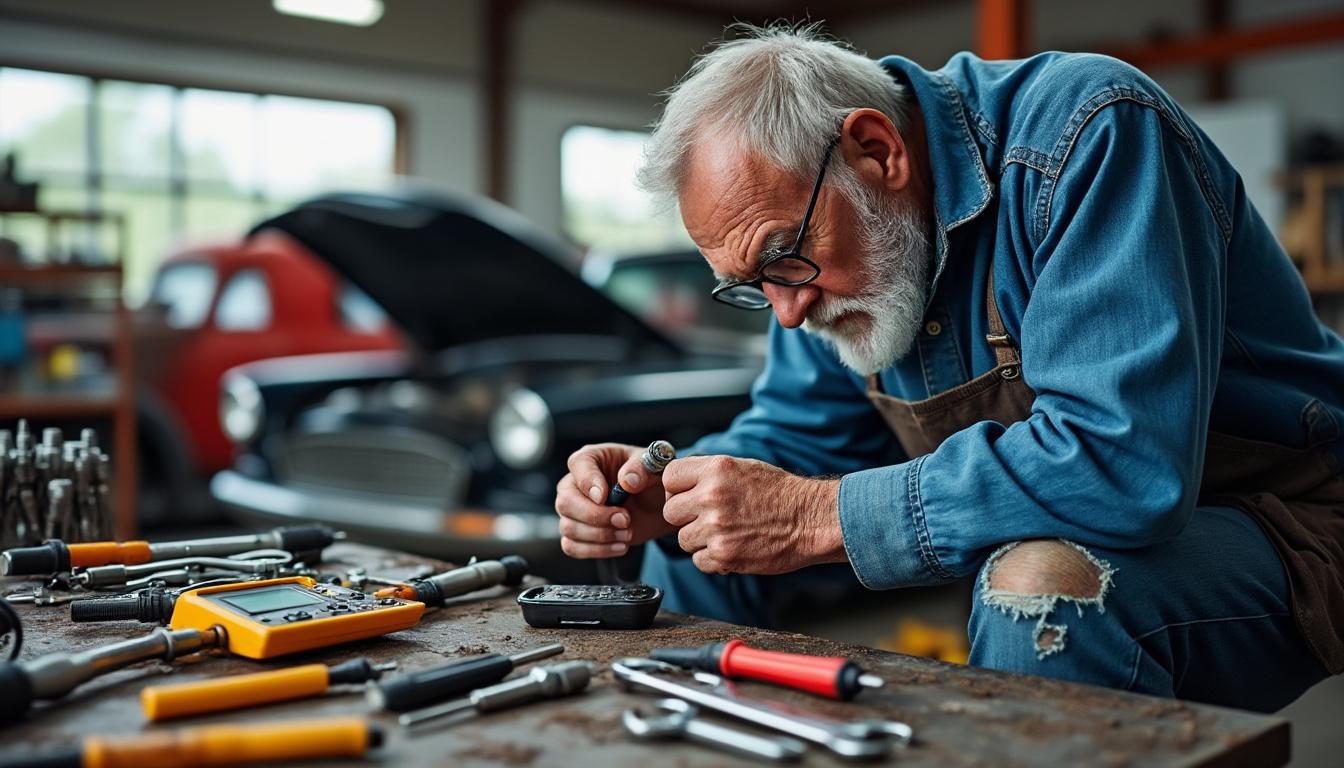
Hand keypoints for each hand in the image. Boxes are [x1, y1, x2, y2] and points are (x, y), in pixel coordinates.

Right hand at [555, 443, 676, 558]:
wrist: (656, 505)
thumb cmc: (650, 479)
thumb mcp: (653, 467)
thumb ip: (641, 469)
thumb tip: (627, 481)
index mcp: (591, 458)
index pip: (578, 465)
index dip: (589, 483)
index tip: (605, 496)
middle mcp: (575, 483)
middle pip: (565, 502)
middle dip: (596, 516)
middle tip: (625, 519)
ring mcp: (572, 510)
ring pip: (568, 527)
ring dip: (601, 536)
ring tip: (628, 533)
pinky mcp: (576, 533)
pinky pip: (572, 547)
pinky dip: (597, 550)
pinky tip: (620, 545)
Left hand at [661, 455, 845, 574]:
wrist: (810, 520)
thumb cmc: (780, 493)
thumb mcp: (742, 468)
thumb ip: (708, 474)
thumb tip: (678, 482)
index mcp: (715, 469)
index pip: (669, 477)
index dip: (676, 489)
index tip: (688, 496)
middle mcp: (711, 496)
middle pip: (671, 511)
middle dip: (686, 517)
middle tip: (709, 519)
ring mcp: (715, 527)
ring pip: (683, 539)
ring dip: (700, 540)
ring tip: (728, 533)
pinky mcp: (723, 555)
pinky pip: (698, 561)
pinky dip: (713, 559)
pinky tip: (734, 547)